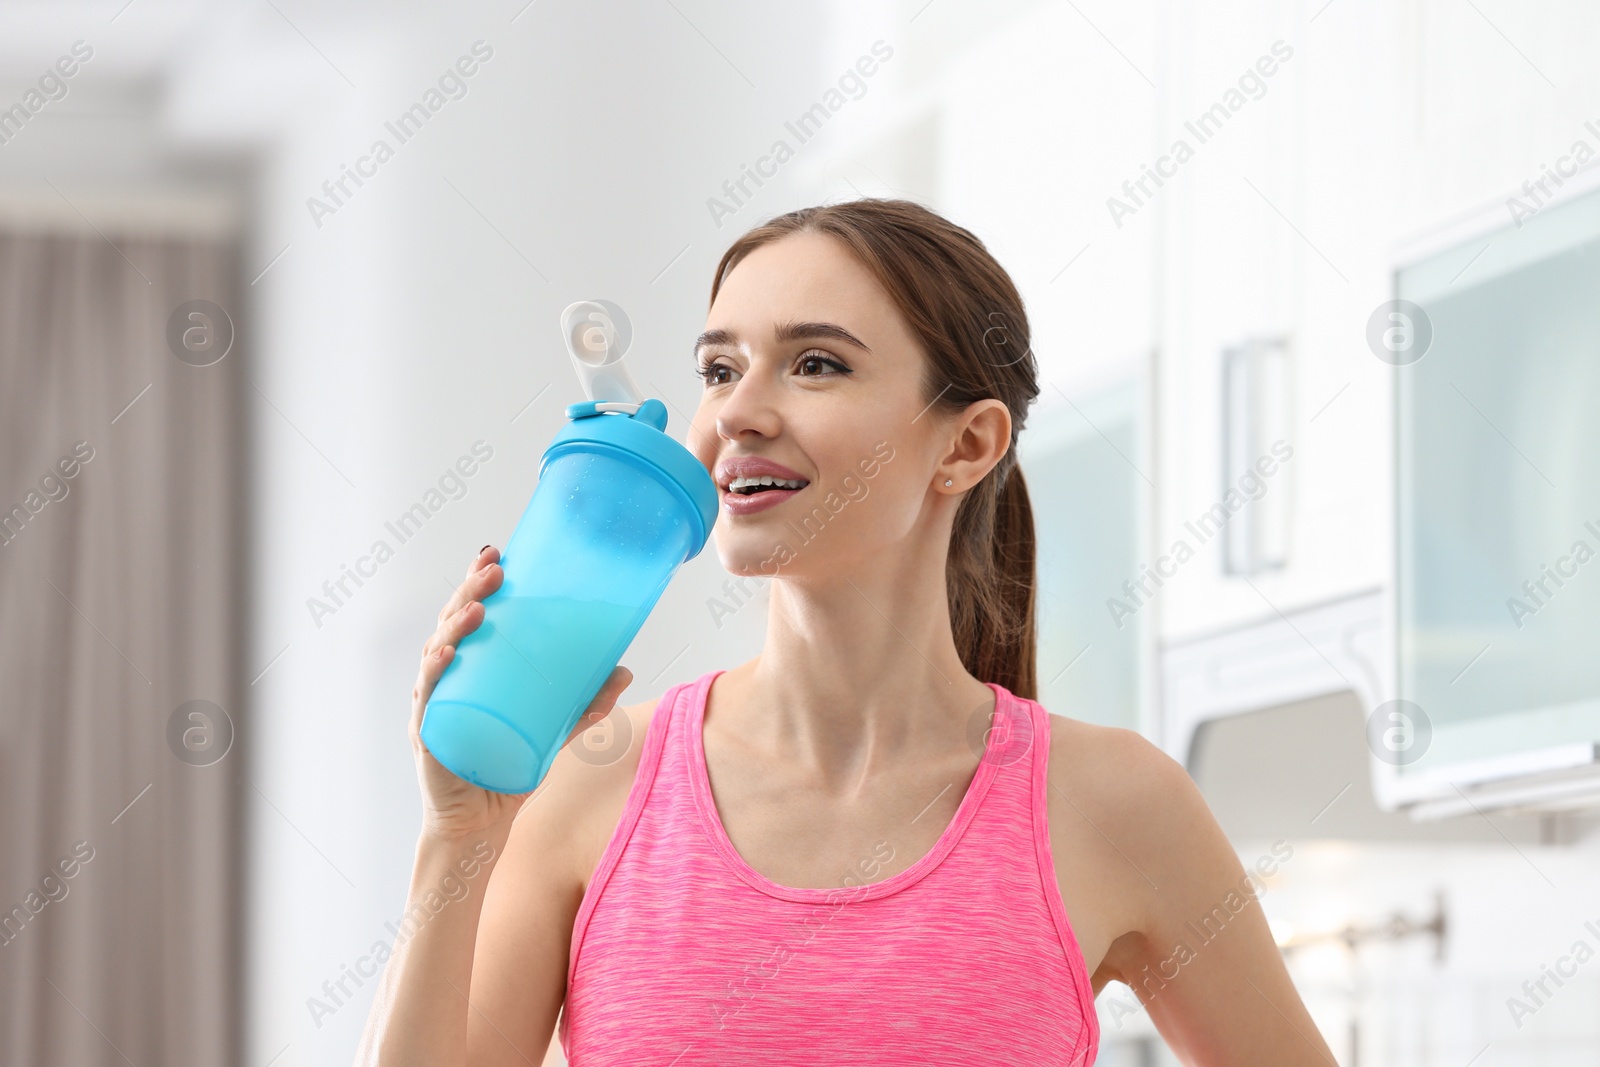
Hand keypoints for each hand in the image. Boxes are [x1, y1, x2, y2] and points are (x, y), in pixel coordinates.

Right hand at [408, 545, 633, 839]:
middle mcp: (446, 680)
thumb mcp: (554, 729)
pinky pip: (427, 699)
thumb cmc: (509, 768)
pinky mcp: (427, 734)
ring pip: (436, 653)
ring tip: (479, 607)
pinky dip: (434, 674)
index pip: (468, 614)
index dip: (476, 581)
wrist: (481, 824)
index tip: (496, 552)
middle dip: (469, 591)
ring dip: (454, 625)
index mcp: (471, 670)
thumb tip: (624, 670)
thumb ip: (586, 703)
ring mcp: (433, 705)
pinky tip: (445, 653)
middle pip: (450, 623)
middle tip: (494, 570)